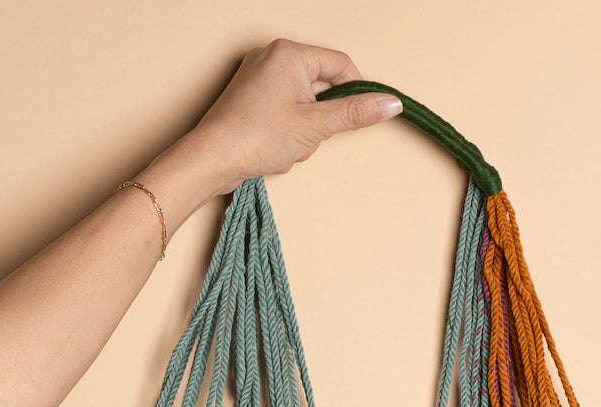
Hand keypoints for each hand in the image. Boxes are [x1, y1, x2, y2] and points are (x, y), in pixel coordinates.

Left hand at [182, 38, 402, 195]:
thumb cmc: (254, 138)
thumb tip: (390, 104)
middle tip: (306, 139)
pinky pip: (284, 112)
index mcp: (290, 53)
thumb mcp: (315, 127)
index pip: (341, 66)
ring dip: (304, 133)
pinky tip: (273, 150)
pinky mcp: (250, 97)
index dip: (354, 94)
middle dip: (320, 121)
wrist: (211, 159)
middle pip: (321, 87)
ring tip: (285, 146)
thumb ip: (355, 113)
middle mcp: (273, 56)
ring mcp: (259, 76)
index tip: (356, 118)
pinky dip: (286, 134)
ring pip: (303, 105)